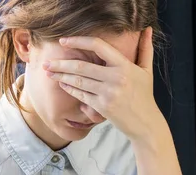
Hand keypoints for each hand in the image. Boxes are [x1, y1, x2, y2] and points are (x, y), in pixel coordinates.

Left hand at [44, 27, 162, 141]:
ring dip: (61, 76)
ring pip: (78, 81)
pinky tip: (62, 84)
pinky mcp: (102, 107)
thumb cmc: (145, 96)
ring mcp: (108, 93)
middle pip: (81, 66)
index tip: (64, 42)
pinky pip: (81, 95)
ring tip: (49, 72)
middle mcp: (116, 78)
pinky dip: (70, 89)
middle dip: (61, 64)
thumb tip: (148, 30)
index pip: (98, 46)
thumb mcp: (147, 71)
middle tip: (47, 62)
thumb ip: (146, 49)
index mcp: (125, 66)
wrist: (146, 123)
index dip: (78, 41)